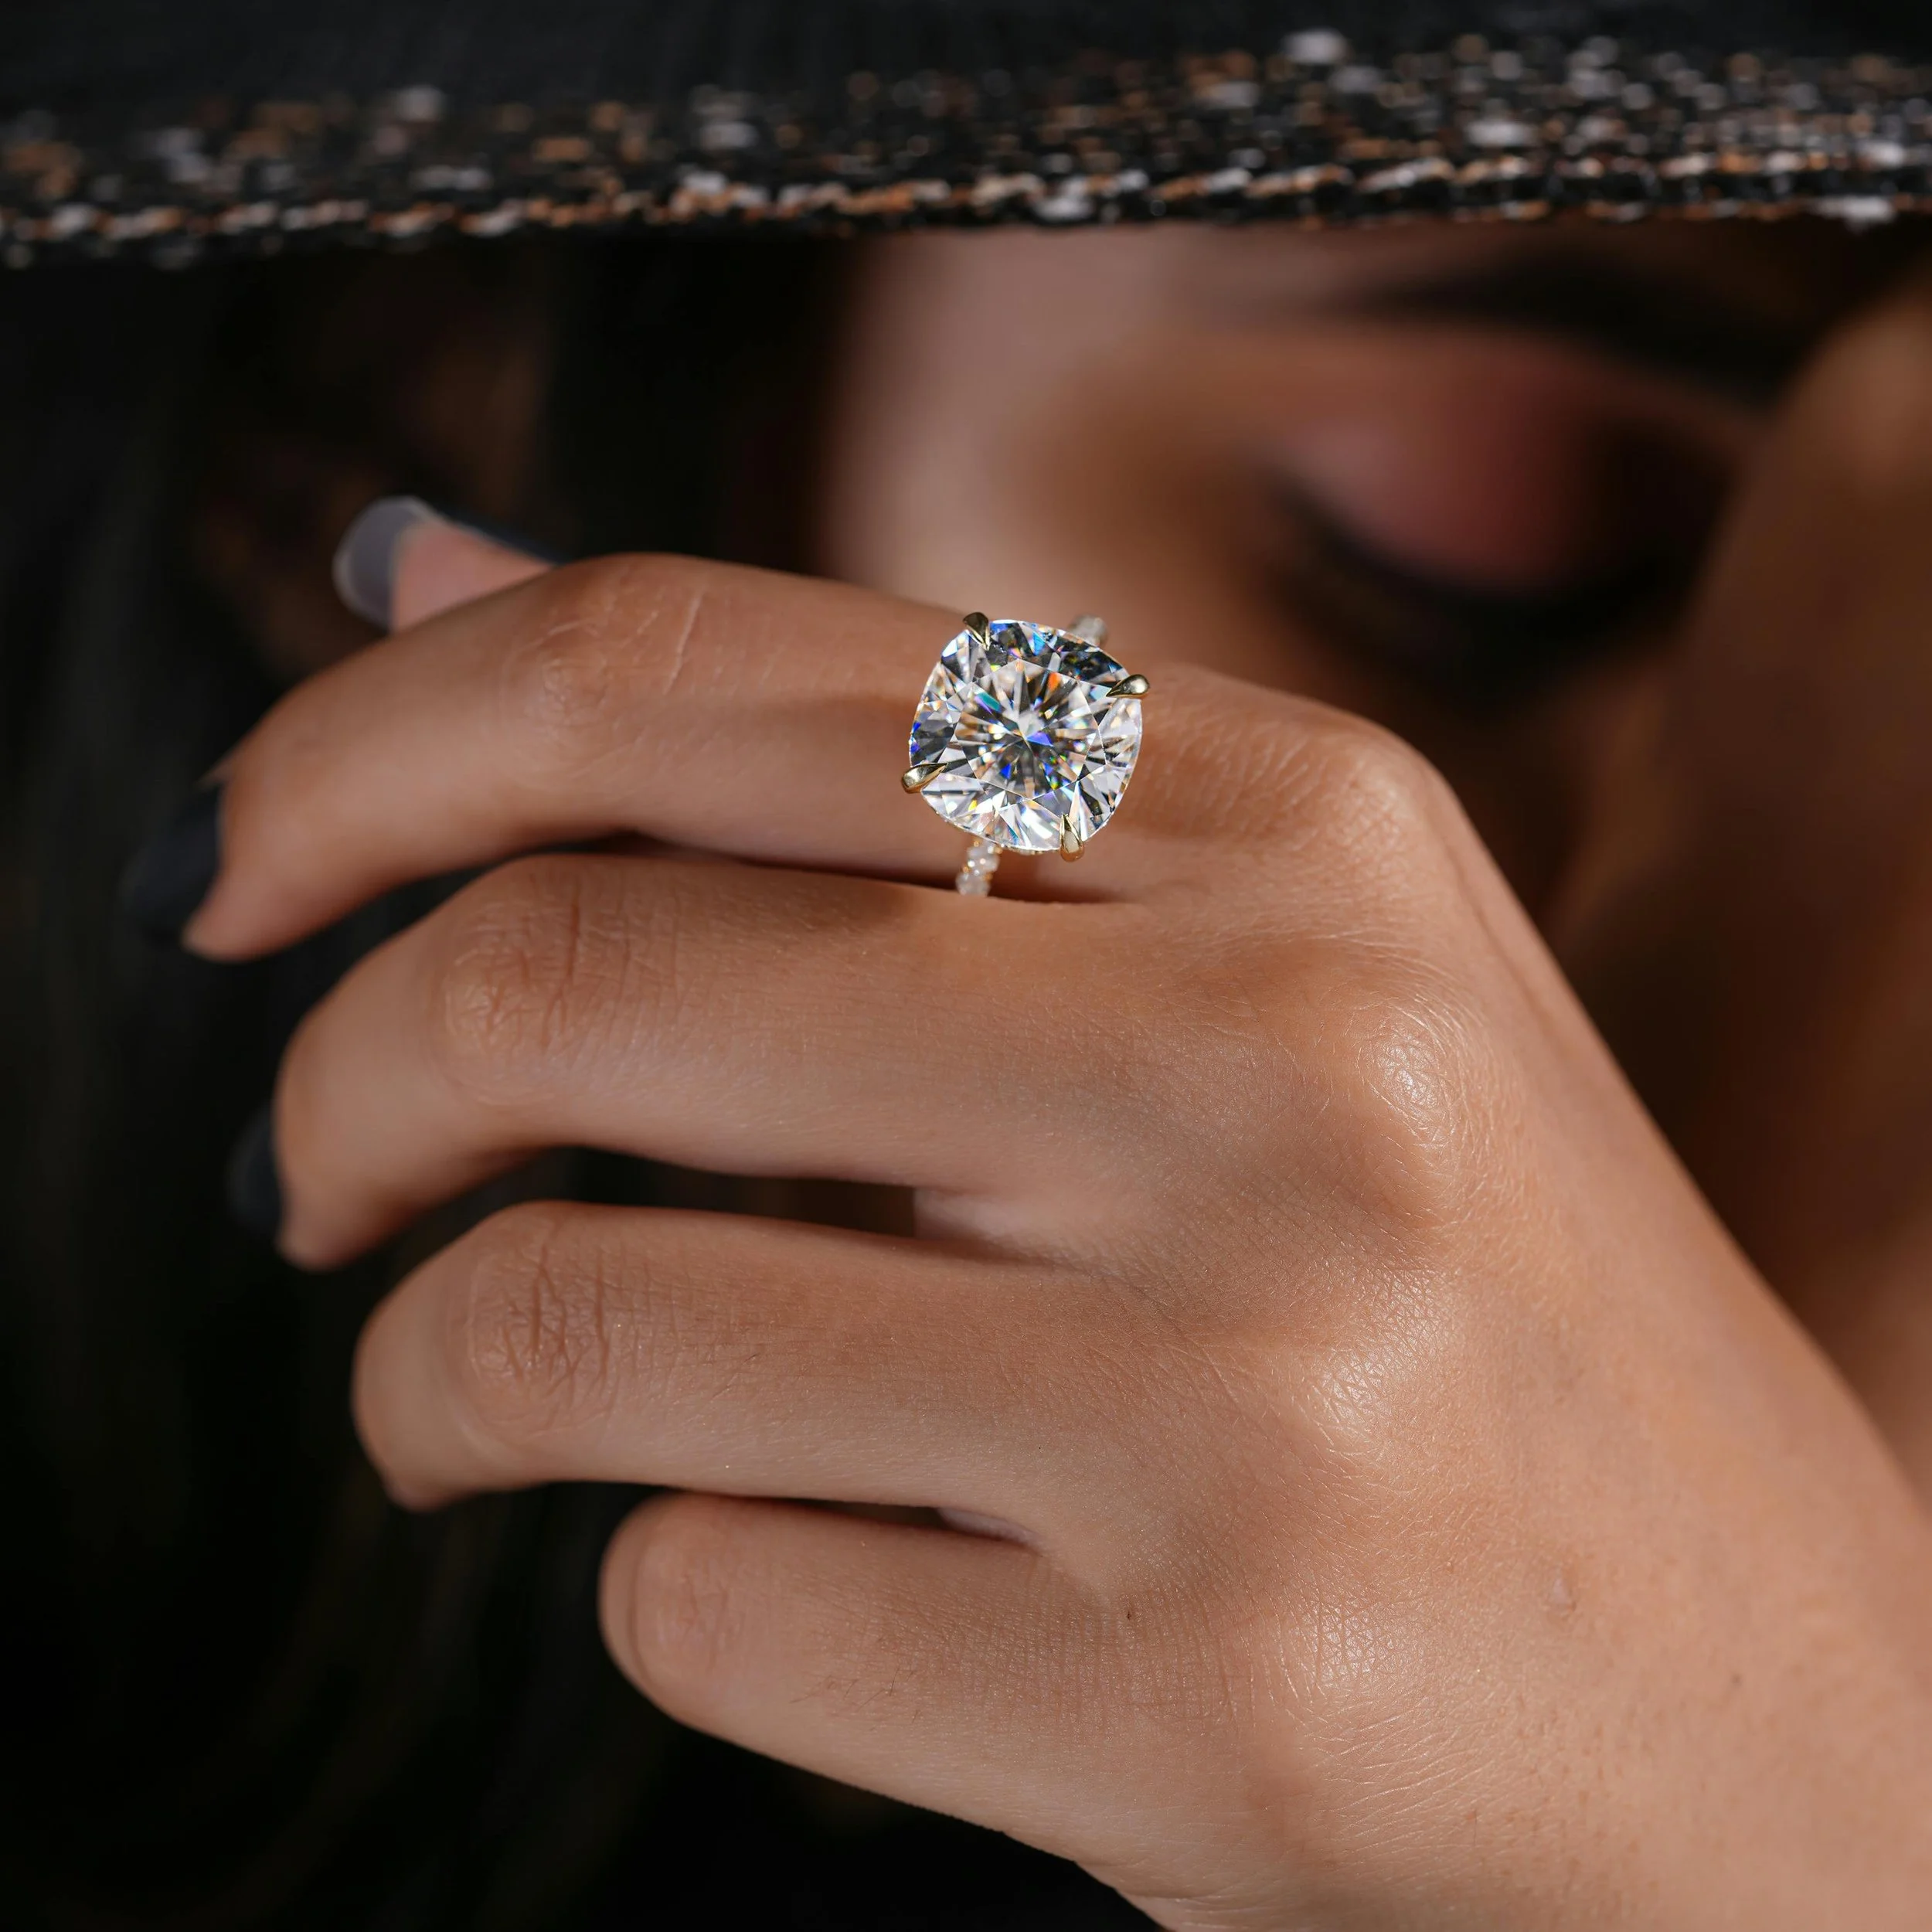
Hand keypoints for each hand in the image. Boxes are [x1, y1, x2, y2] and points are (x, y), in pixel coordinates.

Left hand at [180, 524, 1931, 1926]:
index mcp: (1296, 823)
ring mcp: (1255, 1388)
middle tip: (312, 1165)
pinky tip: (785, 1568)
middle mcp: (1289, 1058)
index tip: (253, 861)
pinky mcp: (1205, 1695)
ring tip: (465, 1401)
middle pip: (571, 974)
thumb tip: (434, 585)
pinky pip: (698, 1598)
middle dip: (340, 1078)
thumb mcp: (1239, 972)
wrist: (1795, 1733)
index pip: (694, 668)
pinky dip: (653, 1581)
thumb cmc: (1478, 1326)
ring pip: (570, 1318)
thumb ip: (839, 777)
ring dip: (430, 1370)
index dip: (381, 741)